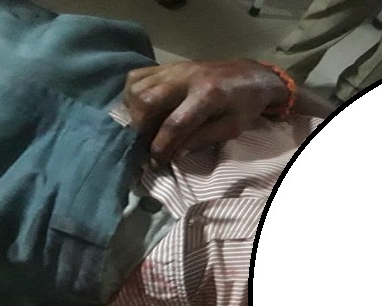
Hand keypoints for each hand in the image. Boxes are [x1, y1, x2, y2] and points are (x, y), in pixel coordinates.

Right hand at [123, 59, 288, 162]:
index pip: (175, 124)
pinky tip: (141, 109)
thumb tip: (174, 154)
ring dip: (134, 112)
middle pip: (147, 101)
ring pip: (137, 87)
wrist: (249, 75)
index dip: (161, 148)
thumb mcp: (231, 128)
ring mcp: (175, 68)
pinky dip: (132, 95)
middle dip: (141, 129)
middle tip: (147, 144)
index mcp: (208, 96)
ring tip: (145, 128)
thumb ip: (201, 140)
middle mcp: (186, 79)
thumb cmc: (243, 105)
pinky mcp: (168, 65)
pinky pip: (137, 76)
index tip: (157, 164)